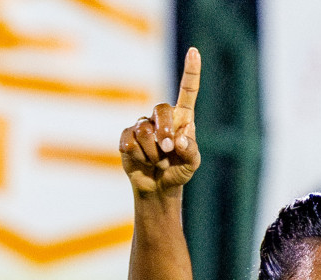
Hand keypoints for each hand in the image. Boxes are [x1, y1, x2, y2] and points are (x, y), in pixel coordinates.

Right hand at [120, 47, 199, 195]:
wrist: (158, 187)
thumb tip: (178, 140)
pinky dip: (138, 156)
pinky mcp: (127, 137)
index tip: (194, 51)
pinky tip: (142, 162)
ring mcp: (143, 125)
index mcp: (183, 117)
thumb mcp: (192, 164)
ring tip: (157, 162)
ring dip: (153, 152)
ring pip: (144, 130)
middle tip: (168, 151)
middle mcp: (162, 117)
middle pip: (160, 109)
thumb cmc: (179, 171)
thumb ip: (191, 151)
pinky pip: (129, 142)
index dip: (191, 71)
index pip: (187, 90)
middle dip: (164, 132)